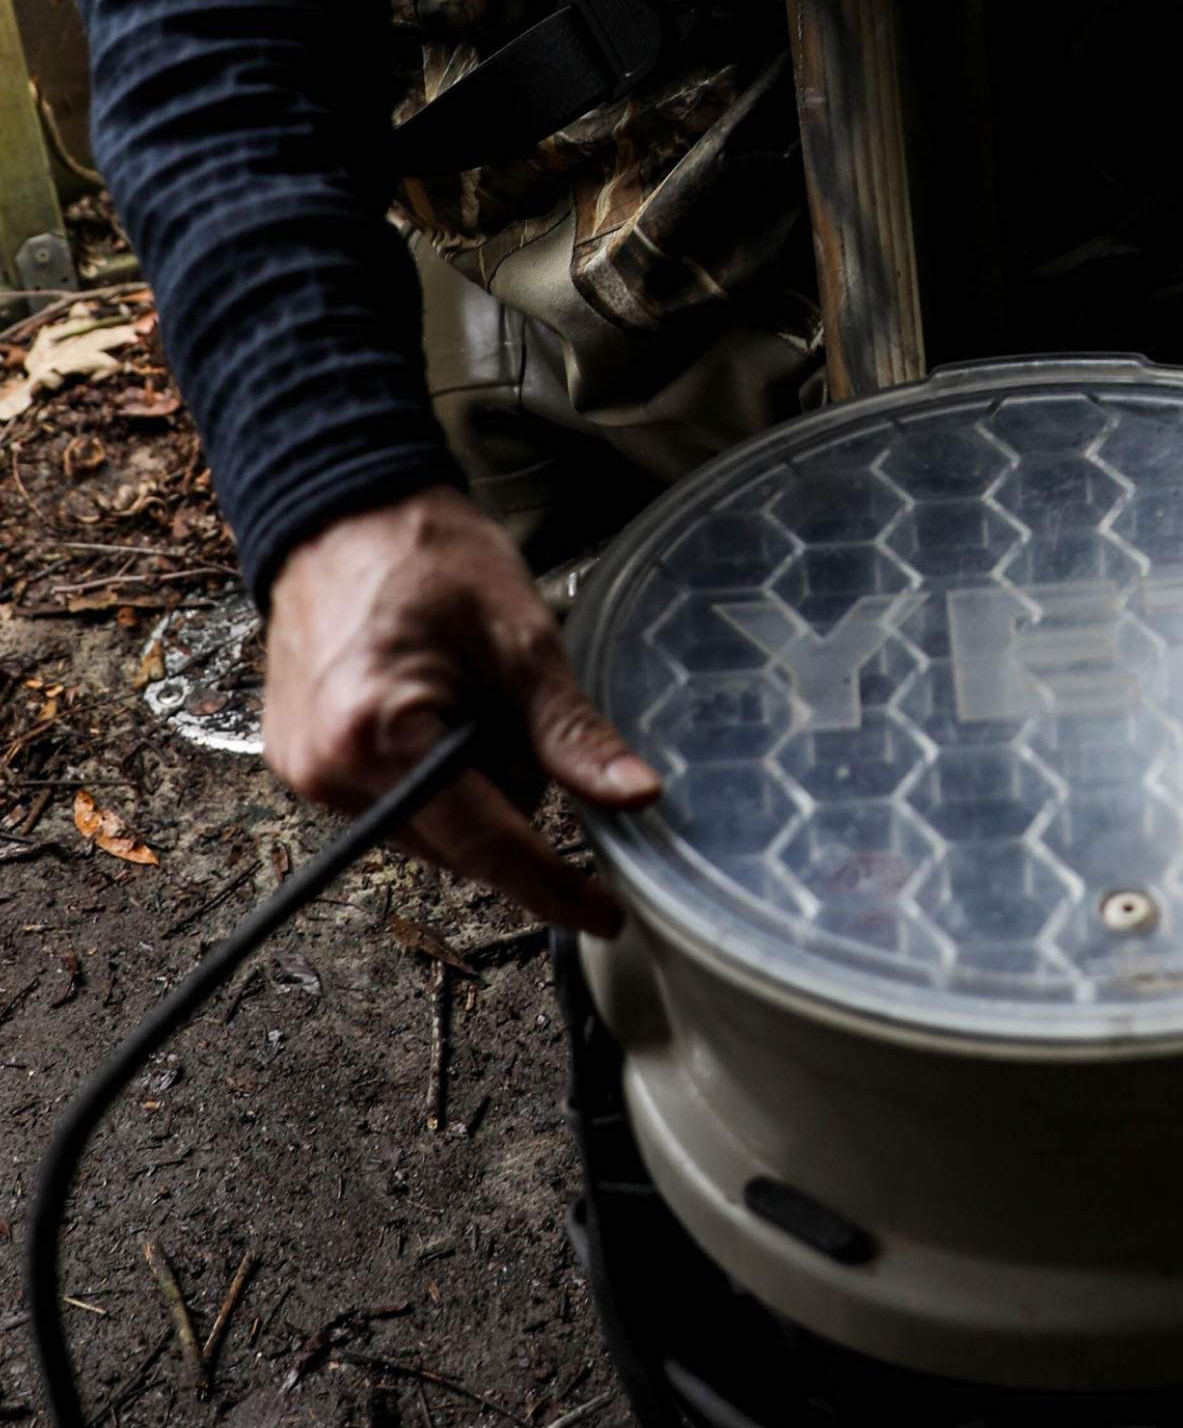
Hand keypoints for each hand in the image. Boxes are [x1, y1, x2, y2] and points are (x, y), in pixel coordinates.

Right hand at [264, 485, 659, 933]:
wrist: (341, 513)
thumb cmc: (431, 560)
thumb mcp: (522, 643)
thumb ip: (572, 733)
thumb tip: (636, 798)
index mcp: (378, 734)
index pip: (486, 844)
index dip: (554, 886)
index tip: (608, 914)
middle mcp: (328, 770)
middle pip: (461, 843)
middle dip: (510, 799)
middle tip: (513, 710)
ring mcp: (305, 774)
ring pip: (432, 832)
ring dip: (471, 790)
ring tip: (467, 699)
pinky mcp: (301, 768)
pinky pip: (394, 806)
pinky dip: (434, 776)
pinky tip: (436, 710)